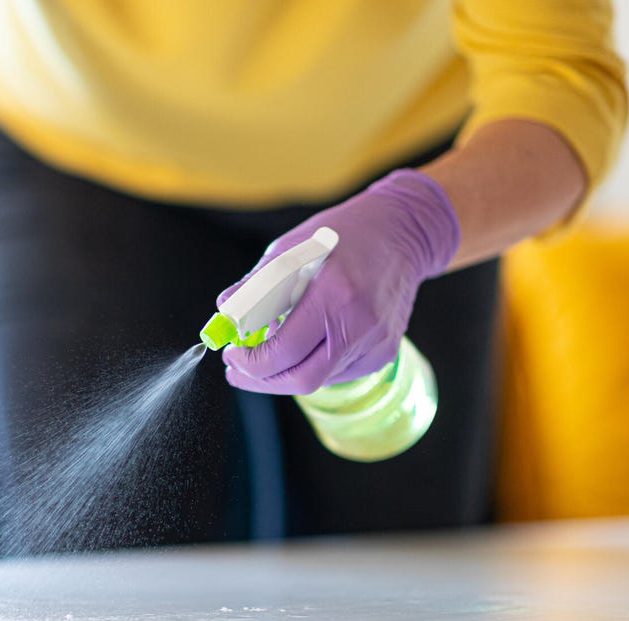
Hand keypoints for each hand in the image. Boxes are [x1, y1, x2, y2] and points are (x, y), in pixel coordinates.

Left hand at [220, 169, 458, 394]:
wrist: (403, 231)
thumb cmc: (341, 235)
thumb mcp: (291, 248)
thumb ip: (256, 285)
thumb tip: (225, 311)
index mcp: (333, 294)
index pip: (283, 351)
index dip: (251, 362)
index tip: (231, 354)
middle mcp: (359, 324)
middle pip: (302, 380)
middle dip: (262, 381)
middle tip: (237, 370)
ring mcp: (376, 342)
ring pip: (319, 378)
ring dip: (287, 370)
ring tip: (271, 346)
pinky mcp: (385, 352)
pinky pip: (338, 371)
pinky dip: (313, 362)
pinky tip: (307, 341)